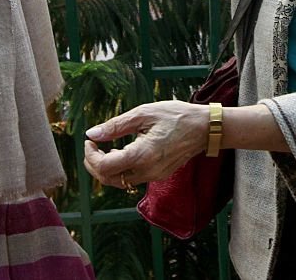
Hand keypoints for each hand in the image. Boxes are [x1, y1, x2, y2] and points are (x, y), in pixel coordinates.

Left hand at [83, 100, 208, 189]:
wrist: (205, 128)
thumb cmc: (176, 116)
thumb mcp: (143, 114)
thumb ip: (116, 126)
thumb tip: (92, 133)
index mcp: (142, 155)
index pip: (104, 168)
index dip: (91, 156)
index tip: (90, 141)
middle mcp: (147, 171)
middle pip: (109, 179)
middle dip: (94, 164)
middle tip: (93, 146)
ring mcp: (154, 176)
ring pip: (120, 182)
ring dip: (107, 168)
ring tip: (105, 149)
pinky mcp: (159, 175)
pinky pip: (132, 178)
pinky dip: (121, 169)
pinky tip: (122, 152)